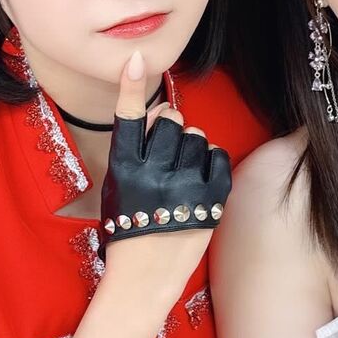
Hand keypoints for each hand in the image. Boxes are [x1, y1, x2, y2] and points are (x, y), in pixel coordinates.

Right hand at [100, 52, 231, 298]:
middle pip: (172, 123)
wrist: (145, 277)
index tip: (135, 60)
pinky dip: (212, 161)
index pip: (129, 120)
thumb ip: (138, 152)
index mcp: (125, 170)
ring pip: (198, 138)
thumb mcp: (118, 189)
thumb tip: (166, 114)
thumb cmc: (128, 230)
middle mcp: (154, 175)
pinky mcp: (211, 199)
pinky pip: (219, 156)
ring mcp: (185, 187)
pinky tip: (201, 178)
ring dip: (192, 147)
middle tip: (168, 152)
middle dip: (172, 128)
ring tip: (182, 173)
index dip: (131, 88)